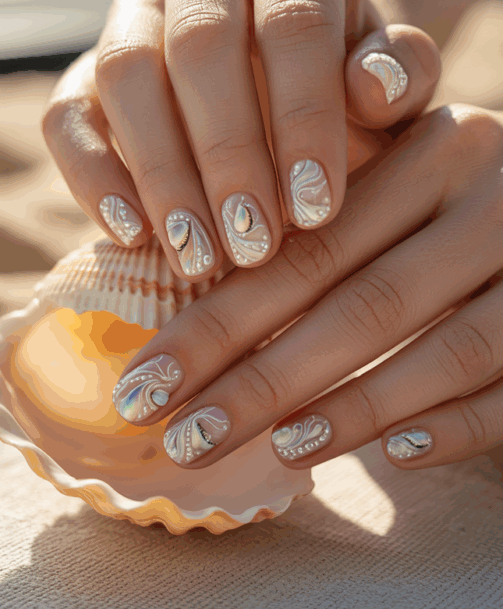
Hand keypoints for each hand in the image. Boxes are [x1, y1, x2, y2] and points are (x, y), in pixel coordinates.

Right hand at [43, 0, 438, 281]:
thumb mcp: (398, 81)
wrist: (297, 78)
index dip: (302, 119)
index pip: (293, 23)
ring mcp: (138, 8)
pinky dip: (92, 175)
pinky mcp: (89, 66)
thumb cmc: (353, 86)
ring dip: (160, 171)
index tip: (315, 210)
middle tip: (254, 245)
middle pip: (200, 44)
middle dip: (227, 154)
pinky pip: (66, 111)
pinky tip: (131, 235)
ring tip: (198, 257)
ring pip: (125, 70)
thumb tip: (371, 88)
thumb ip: (403, 77)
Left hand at [113, 104, 502, 471]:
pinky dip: (456, 427)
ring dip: (351, 410)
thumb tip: (187, 308)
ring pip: (441, 350)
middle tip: (179, 437)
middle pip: (358, 304)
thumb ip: (323, 225)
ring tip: (275, 452)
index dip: (216, 323)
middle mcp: (492, 196)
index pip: (304, 252)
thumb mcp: (404, 183)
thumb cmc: (462, 206)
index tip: (141, 383)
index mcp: (432, 151)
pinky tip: (395, 457)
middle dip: (257, 382)